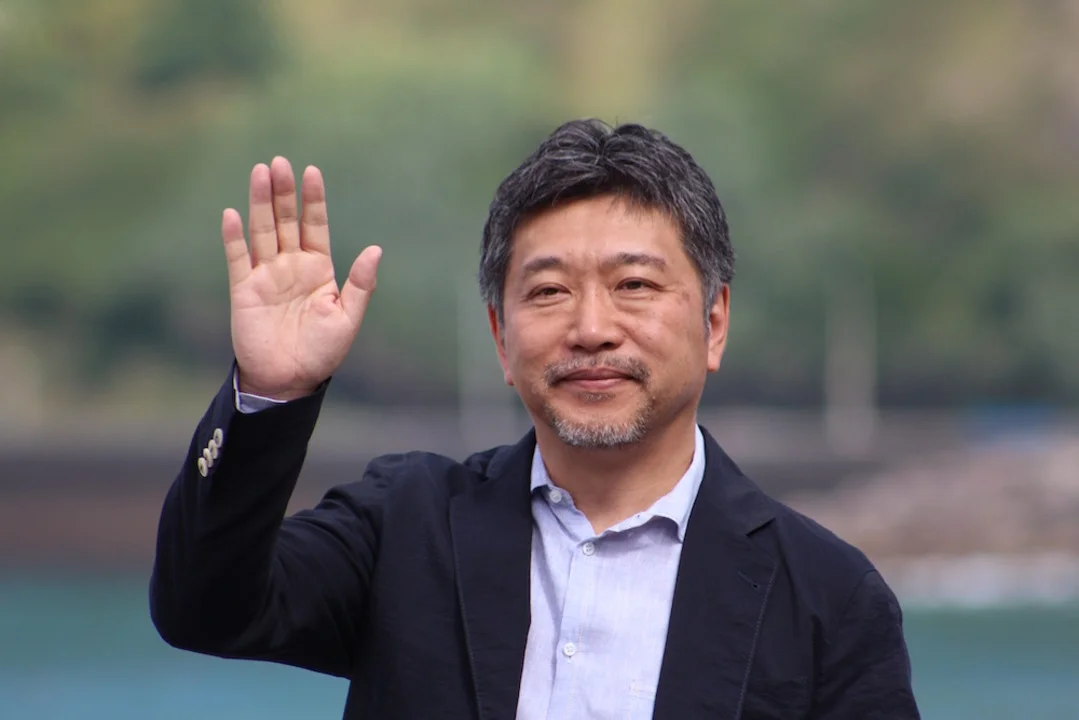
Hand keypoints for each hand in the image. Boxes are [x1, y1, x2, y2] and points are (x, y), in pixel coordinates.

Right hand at [222, 157, 380, 400]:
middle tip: (279, 162)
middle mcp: (291, 266)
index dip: (313, 199)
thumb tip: (375, 249)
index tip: (311, 171)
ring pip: (262, 231)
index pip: (315, 225)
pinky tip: (232, 214)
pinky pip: (237, 259)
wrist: (289, 380)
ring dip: (259, 203)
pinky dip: (234, 238)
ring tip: (259, 173)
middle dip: (283, 192)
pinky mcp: (244, 290)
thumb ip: (360, 283)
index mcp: (319, 269)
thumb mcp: (347, 317)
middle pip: (286, 221)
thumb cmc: (322, 352)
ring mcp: (266, 276)